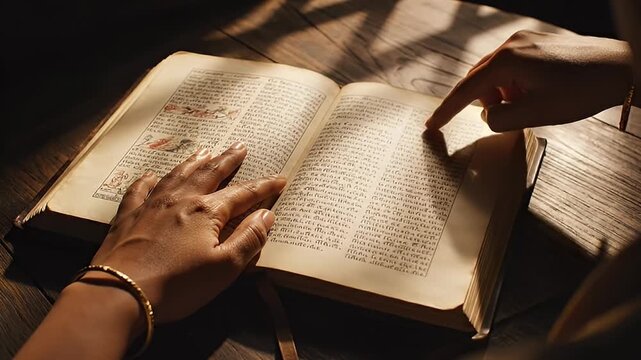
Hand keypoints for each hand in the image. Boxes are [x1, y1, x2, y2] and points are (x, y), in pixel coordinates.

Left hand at [88, 142, 285, 322]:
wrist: (120, 293)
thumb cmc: (177, 285)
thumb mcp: (224, 268)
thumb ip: (249, 239)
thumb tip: (267, 214)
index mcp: (207, 212)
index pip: (243, 194)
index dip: (264, 186)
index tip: (280, 178)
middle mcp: (180, 200)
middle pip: (209, 174)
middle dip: (228, 160)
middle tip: (240, 146)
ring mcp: (151, 206)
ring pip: (177, 175)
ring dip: (194, 162)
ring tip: (205, 151)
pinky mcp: (128, 217)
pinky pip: (139, 190)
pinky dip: (148, 180)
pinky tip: (151, 175)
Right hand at [425, 30, 633, 131]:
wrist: (621, 69)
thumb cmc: (583, 89)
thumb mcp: (536, 114)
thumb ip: (500, 119)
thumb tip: (486, 115)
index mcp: (507, 61)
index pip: (466, 90)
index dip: (446, 111)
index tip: (431, 126)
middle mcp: (510, 45)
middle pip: (478, 80)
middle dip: (484, 102)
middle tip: (503, 117)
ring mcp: (523, 41)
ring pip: (495, 74)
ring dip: (502, 95)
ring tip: (529, 105)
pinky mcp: (536, 44)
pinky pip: (511, 68)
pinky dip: (513, 86)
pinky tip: (535, 93)